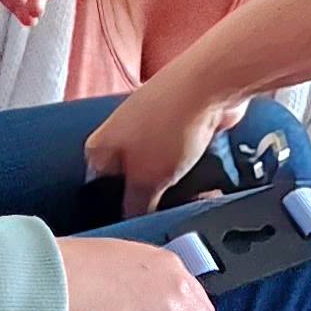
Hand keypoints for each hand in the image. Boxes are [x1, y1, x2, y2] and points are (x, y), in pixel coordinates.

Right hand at [85, 76, 243, 208]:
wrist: (211, 83)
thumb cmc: (169, 123)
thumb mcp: (146, 180)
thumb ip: (135, 206)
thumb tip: (134, 221)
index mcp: (100, 146)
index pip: (98, 191)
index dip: (117, 211)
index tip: (135, 226)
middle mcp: (121, 134)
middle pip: (133, 182)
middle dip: (154, 199)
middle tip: (169, 214)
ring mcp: (151, 127)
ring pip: (161, 171)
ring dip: (179, 188)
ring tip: (194, 199)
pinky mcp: (179, 124)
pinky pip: (183, 159)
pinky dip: (194, 172)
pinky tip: (208, 185)